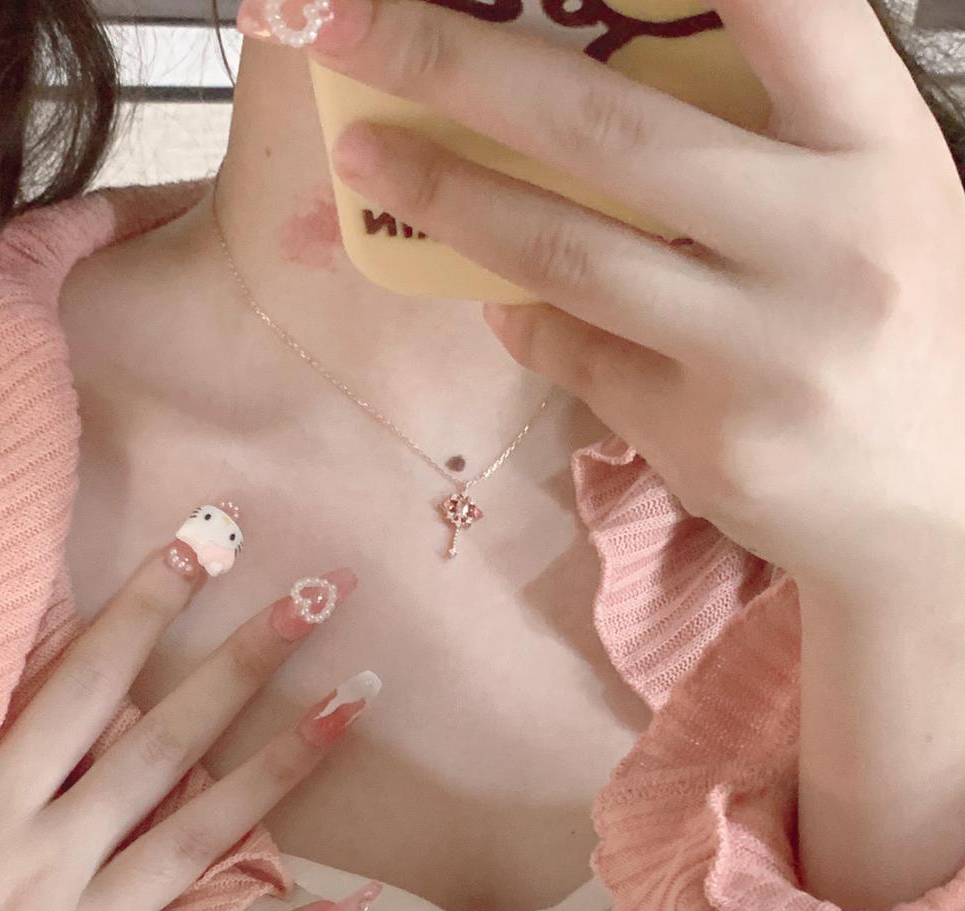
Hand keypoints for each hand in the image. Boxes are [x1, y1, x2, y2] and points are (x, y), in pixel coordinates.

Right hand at [0, 525, 379, 910]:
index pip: (81, 690)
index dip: (145, 612)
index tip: (205, 544)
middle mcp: (47, 865)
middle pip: (161, 750)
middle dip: (242, 668)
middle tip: (321, 598)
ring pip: (199, 844)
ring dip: (280, 773)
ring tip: (353, 708)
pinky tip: (346, 906)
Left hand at [258, 0, 964, 596]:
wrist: (941, 511)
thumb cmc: (894, 319)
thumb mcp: (876, 194)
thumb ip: (771, 126)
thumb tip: (593, 52)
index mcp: (881, 148)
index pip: (780, 5)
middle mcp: (826, 240)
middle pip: (610, 133)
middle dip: (461, 68)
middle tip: (353, 26)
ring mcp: (762, 351)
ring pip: (566, 254)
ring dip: (449, 197)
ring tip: (367, 156)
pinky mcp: (706, 441)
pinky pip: (576, 357)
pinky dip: (519, 316)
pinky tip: (490, 294)